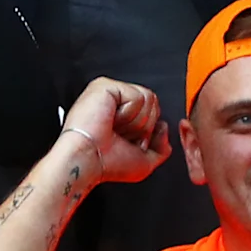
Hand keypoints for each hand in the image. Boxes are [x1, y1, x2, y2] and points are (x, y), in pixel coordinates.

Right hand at [59, 77, 173, 185]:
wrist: (86, 161)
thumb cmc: (105, 164)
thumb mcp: (144, 162)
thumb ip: (162, 147)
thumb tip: (163, 127)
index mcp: (119, 114)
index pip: (152, 111)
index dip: (146, 131)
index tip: (127, 142)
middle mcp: (113, 101)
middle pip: (153, 102)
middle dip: (144, 126)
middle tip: (121, 135)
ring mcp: (109, 91)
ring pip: (148, 98)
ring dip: (136, 121)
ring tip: (115, 128)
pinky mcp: (105, 86)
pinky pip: (137, 96)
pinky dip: (129, 114)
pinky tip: (111, 120)